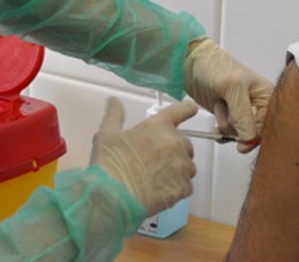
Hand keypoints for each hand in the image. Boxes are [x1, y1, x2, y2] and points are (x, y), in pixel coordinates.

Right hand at [90, 97, 197, 215]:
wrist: (112, 198)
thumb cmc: (109, 165)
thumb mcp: (106, 135)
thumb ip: (114, 115)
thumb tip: (113, 101)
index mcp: (158, 126)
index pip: (180, 110)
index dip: (187, 109)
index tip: (191, 108)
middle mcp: (174, 142)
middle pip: (185, 144)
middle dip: (173, 151)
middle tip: (154, 162)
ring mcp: (181, 165)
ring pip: (187, 166)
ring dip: (176, 171)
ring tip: (155, 179)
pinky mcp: (183, 187)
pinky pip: (186, 186)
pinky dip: (176, 189)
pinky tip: (158, 191)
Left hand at [183, 38, 272, 152]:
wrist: (190, 63)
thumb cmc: (214, 65)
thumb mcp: (232, 87)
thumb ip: (242, 113)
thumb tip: (249, 137)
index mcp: (266, 95)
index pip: (268, 124)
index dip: (255, 133)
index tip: (242, 138)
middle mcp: (256, 105)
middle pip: (254, 132)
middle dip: (237, 125)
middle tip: (228, 109)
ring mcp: (241, 112)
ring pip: (239, 134)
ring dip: (225, 123)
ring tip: (220, 103)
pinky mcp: (228, 117)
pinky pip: (228, 135)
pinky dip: (219, 132)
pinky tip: (214, 123)